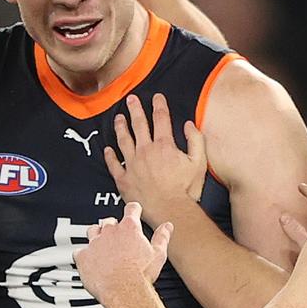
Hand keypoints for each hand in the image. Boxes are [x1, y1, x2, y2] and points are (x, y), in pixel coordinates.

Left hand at [74, 202, 172, 301]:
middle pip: (109, 221)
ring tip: (101, 244)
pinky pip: (79, 251)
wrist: (125, 291)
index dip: (133, 209)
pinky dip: (83, 255)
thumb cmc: (141, 275)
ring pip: (92, 231)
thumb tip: (167, 227)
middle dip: (113, 226)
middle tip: (117, 236)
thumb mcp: (158, 254)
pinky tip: (88, 261)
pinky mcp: (83, 256)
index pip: (131, 210)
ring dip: (96, 235)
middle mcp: (110, 232)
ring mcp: (95, 243)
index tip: (134, 210)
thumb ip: (162, 237)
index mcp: (129, 229)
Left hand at [104, 94, 207, 225]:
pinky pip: (114, 164)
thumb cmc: (186, 190)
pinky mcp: (124, 179)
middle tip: (131, 99)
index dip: (159, 105)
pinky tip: (107, 149)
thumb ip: (196, 141)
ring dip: (120, 127)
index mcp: (164, 146)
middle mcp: (145, 151)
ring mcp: (132, 164)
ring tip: (118, 118)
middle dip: (135, 109)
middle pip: (139, 124)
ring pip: (123, 140)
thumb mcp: (199, 163)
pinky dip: (110, 156)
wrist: (170, 210)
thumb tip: (188, 124)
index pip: (161, 119)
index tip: (157, 97)